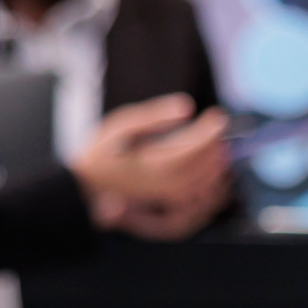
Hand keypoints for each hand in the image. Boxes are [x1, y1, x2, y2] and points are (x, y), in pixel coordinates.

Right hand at [73, 95, 232, 238]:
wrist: (87, 185)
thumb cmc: (102, 151)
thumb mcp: (120, 125)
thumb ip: (153, 116)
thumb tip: (187, 106)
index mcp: (151, 164)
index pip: (190, 148)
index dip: (208, 132)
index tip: (219, 117)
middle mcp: (163, 183)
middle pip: (201, 165)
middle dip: (214, 145)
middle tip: (220, 126)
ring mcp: (168, 195)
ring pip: (204, 181)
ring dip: (216, 161)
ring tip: (220, 142)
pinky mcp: (169, 201)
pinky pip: (199, 192)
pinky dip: (212, 178)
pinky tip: (215, 165)